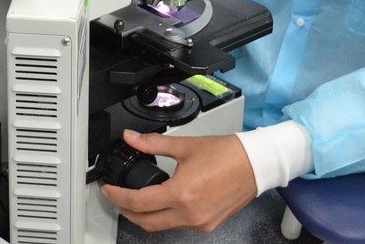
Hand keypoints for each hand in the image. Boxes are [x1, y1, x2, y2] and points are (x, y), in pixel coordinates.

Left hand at [101, 130, 255, 231]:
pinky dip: (166, 217)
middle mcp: (190, 214)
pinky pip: (179, 225)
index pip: (138, 203)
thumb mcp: (185, 145)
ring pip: (163, 226)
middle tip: (117, 198)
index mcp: (181, 194)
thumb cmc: (227, 155)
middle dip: (127, 212)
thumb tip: (131, 138)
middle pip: (146, 222)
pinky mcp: (209, 225)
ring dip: (146, 216)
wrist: (256, 164)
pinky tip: (163, 203)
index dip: (118, 197)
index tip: (109, 190)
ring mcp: (200, 222)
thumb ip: (153, 143)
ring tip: (137, 200)